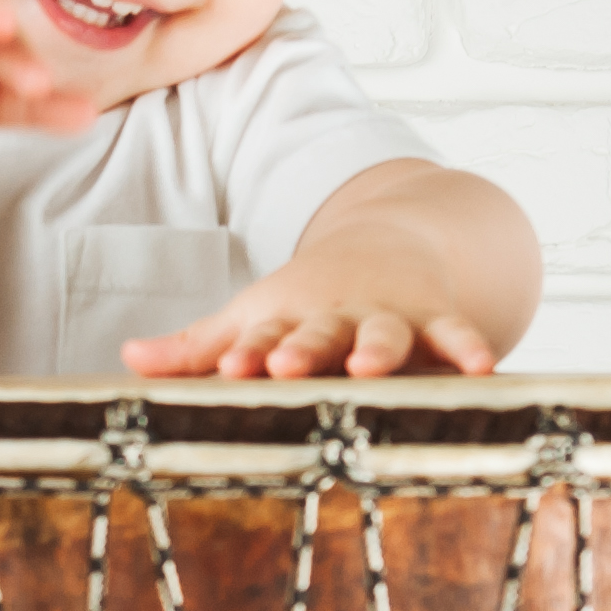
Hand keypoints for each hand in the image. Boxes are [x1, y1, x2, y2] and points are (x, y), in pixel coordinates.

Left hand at [124, 277, 500, 381]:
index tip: (230, 368)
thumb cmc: (306, 299)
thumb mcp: (251, 317)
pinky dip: (467, 345)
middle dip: (303, 349)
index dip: (246, 352)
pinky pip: (453, 333)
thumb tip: (127, 361)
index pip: (260, 339)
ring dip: (377, 348)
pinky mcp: (433, 318)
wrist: (383, 241)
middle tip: (285, 363)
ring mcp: (386, 317)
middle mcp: (335, 318)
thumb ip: (195, 347)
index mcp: (286, 321)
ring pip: (383, 334)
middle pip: (317, 334)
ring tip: (371, 365)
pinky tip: (482, 366)